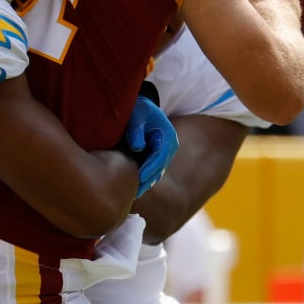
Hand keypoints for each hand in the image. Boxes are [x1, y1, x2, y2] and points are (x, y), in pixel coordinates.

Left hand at [121, 83, 179, 197]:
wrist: (140, 108)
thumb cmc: (138, 111)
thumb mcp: (136, 117)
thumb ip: (136, 131)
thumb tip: (138, 147)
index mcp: (168, 136)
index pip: (160, 156)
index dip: (150, 168)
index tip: (140, 177)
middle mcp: (169, 147)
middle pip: (159, 168)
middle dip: (147, 180)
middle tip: (135, 193)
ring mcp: (164, 153)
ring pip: (156, 172)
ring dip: (146, 183)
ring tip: (134, 195)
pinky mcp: (157, 157)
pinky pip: (152, 171)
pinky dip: (145, 179)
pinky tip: (134, 189)